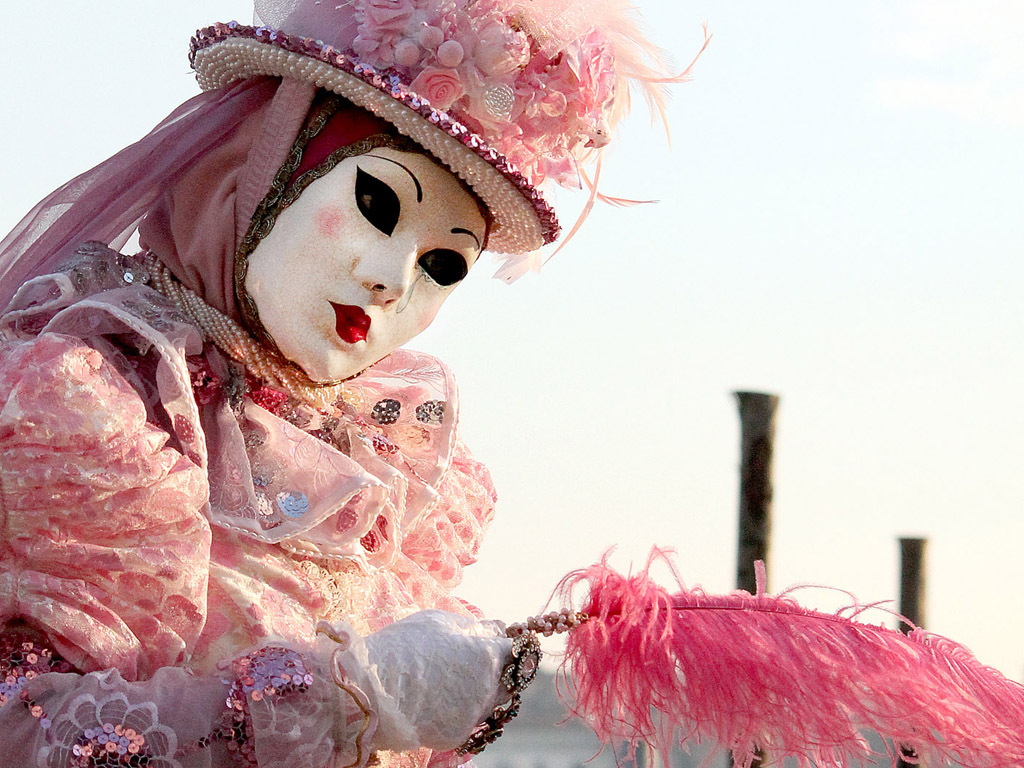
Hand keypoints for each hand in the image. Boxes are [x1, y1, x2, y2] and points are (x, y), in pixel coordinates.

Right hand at [323, 610, 511, 751]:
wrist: (372, 689)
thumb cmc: (404, 646)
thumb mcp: (439, 622)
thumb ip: (474, 626)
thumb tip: (497, 628)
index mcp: (488, 654)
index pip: (517, 649)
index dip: (509, 645)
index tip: (501, 644)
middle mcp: (490, 686)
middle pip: (512, 678)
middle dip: (502, 670)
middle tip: (478, 664)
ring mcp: (476, 713)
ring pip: (493, 701)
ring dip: (483, 691)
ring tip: (452, 681)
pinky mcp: (459, 734)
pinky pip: (469, 720)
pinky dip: (459, 711)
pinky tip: (436, 701)